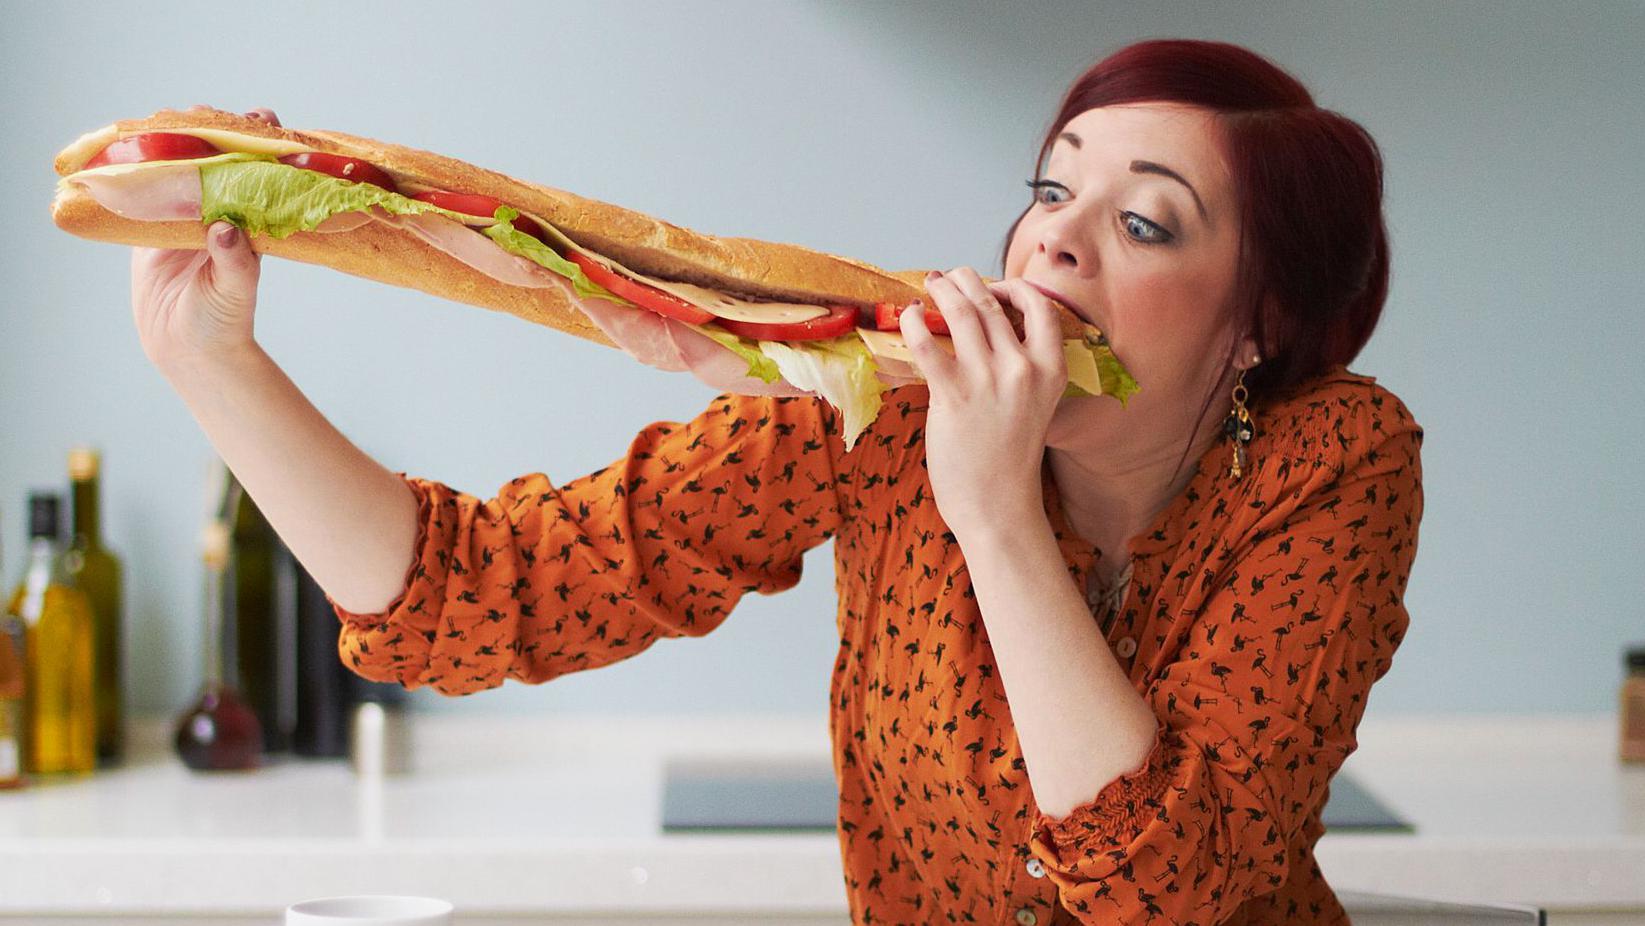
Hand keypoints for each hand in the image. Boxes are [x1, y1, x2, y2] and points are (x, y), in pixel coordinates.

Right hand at [130, 106, 278, 371]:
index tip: (260, 120)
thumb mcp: (235, 290)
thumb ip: (235, 260)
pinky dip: (136, 170)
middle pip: (218, 159)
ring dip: (173, 143)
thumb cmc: (223, 320)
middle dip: (211, 131)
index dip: (261, 142)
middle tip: (200, 113)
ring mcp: (185, 216)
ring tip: (165, 120)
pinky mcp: (152, 226)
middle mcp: (220, 212)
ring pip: (180, 169)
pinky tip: (126, 149)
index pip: (261, 172)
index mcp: (250, 221)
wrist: (187, 348)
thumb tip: (226, 229)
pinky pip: (144, 192)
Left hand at [900, 268, 1067, 533]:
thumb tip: (986, 329)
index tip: (993, 286)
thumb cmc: (1009, 457)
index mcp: (1051, 369)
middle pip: (992, 303)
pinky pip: (929, 342)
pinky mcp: (954, 394)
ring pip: (963, 312)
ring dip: (942, 290)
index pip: (1040, 305)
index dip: (1013, 287)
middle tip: (948, 276)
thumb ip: (1019, 366)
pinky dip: (915, 321)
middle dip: (966, 280)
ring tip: (930, 284)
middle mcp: (1023, 368)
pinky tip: (911, 314)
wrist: (998, 504)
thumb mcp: (1033, 403)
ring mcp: (989, 380)